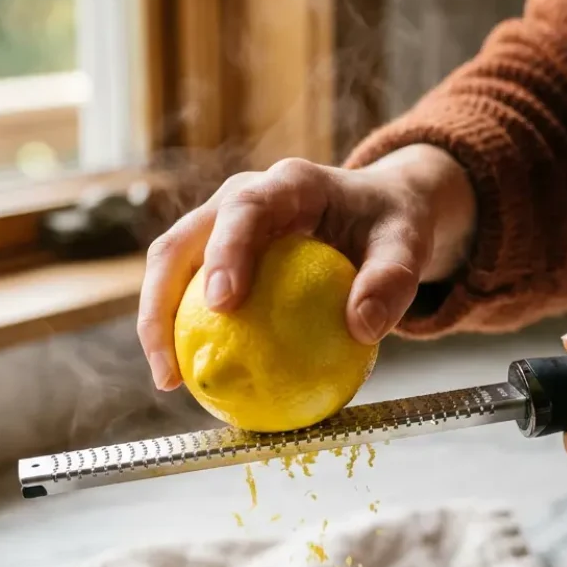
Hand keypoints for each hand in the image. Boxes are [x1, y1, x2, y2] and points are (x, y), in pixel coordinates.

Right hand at [137, 144, 474, 389]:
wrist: (379, 210)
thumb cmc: (391, 225)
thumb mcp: (408, 245)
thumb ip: (392, 280)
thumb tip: (363, 329)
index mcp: (288, 184)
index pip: (244, 209)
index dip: (225, 251)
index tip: (224, 303)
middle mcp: (241, 198)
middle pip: (179, 242)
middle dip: (160, 301)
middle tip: (173, 363)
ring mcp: (222, 226)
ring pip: (171, 270)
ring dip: (158, 324)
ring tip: (171, 382)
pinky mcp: (218, 255)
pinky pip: (190, 296)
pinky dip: (185, 334)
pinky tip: (195, 381)